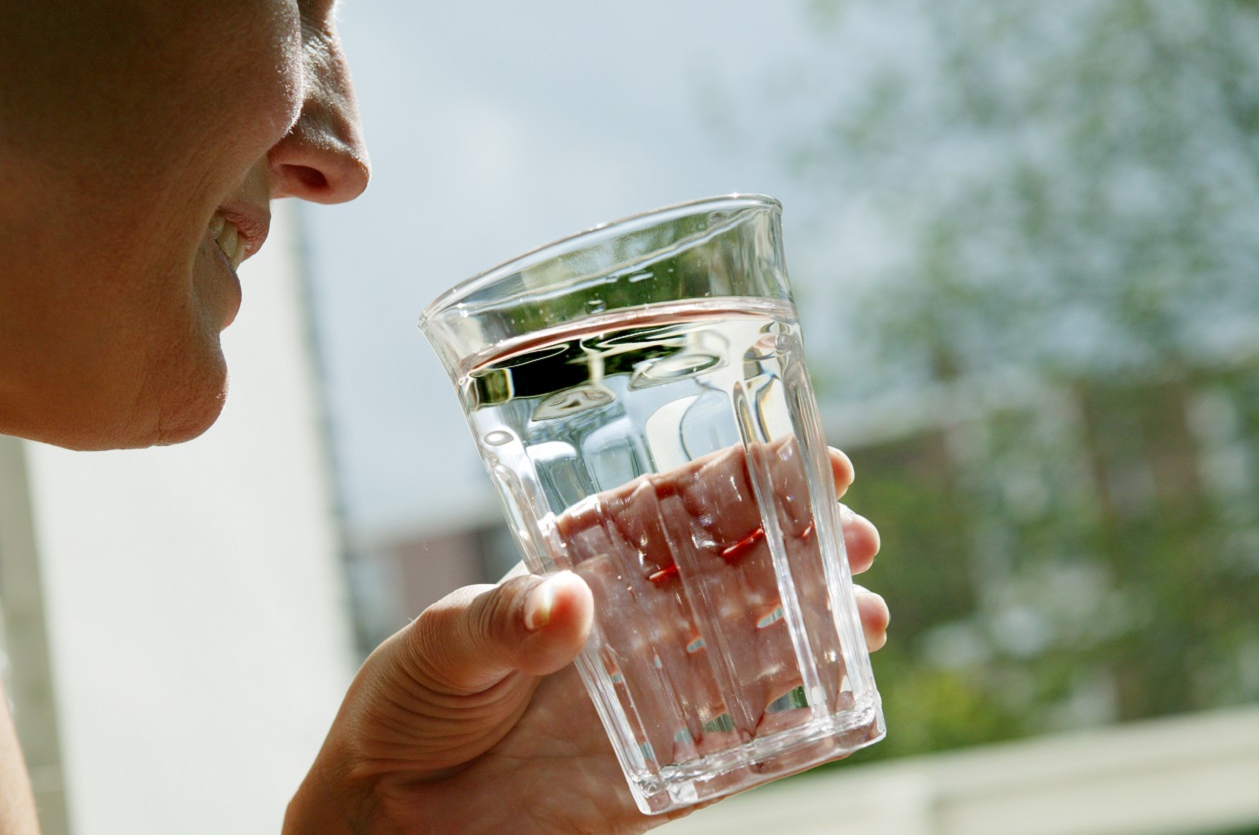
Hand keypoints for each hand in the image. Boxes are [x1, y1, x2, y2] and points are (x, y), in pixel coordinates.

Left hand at [286, 447, 887, 834]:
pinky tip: (845, 696)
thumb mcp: (440, 643)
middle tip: (857, 534)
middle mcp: (629, 622)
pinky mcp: (661, 772)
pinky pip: (742, 746)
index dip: (744, 480)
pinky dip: (796, 724)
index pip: (673, 508)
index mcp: (582, 565)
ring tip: (870, 613)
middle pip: (733, 571)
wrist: (388, 817)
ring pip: (754, 649)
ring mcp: (652, 695)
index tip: (808, 460)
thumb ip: (503, 622)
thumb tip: (570, 605)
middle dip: (802, 545)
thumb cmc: (404, 706)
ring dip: (817, 626)